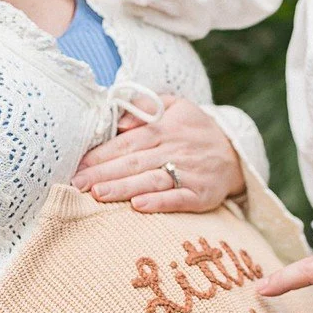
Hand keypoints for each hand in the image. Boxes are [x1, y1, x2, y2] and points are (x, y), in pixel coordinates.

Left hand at [73, 95, 246, 211]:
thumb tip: (120, 118)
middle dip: (103, 174)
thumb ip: (147, 106)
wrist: (236, 153)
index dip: (101, 153)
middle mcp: (174, 150)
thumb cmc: (195, 130)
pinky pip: (178, 199)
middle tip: (76, 184)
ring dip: (124, 188)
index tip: (78, 164)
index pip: (127, 142)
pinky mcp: (200, 194)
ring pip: (151, 181)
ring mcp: (188, 173)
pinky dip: (159, 203)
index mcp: (164, 129)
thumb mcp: (176, 105)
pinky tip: (139, 207)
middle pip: (134, 162)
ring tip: (98, 195)